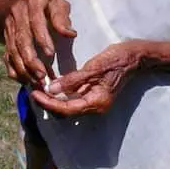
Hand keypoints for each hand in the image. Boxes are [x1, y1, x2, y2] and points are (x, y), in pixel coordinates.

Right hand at [3, 0, 75, 86]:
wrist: (16, 1)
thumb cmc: (45, 2)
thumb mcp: (56, 1)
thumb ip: (62, 17)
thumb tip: (70, 34)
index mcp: (32, 0)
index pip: (35, 21)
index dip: (42, 38)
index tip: (51, 54)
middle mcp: (16, 13)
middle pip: (21, 39)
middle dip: (31, 59)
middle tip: (43, 75)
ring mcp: (8, 27)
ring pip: (13, 51)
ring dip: (24, 69)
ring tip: (37, 82)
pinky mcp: (5, 39)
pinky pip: (7, 57)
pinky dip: (15, 70)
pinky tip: (25, 81)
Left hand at [30, 40, 145, 117]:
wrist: (136, 57)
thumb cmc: (118, 59)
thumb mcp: (94, 67)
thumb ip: (73, 79)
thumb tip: (51, 89)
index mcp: (97, 102)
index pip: (67, 108)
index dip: (48, 103)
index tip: (34, 94)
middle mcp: (96, 107)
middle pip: (66, 112)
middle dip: (48, 103)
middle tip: (33, 91)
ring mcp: (96, 102)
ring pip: (69, 107)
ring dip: (54, 100)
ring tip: (39, 88)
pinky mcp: (95, 95)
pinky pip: (74, 100)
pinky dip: (62, 95)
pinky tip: (53, 85)